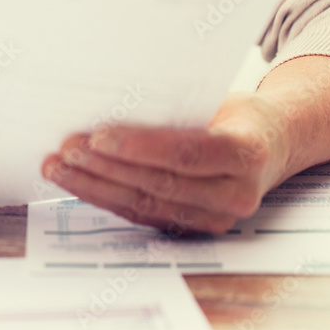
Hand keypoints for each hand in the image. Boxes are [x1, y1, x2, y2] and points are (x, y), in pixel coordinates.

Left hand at [41, 92, 292, 234]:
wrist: (270, 145)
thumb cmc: (234, 114)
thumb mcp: (216, 99)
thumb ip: (173, 107)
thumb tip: (106, 100)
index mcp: (246, 152)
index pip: (187, 153)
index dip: (140, 148)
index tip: (97, 137)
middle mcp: (235, 193)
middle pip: (159, 184)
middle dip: (105, 168)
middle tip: (66, 151)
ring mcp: (214, 218)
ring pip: (144, 205)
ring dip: (93, 187)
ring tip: (58, 168)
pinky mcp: (191, 229)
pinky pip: (140, 215)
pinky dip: (104, 198)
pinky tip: (76, 183)